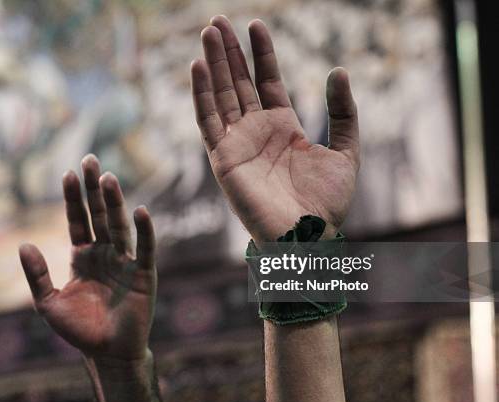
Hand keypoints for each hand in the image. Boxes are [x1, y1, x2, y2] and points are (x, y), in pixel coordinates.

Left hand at [19, 154, 155, 363]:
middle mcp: (104, 253)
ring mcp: (125, 262)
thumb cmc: (79, 330)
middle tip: (89, 159)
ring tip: (107, 178)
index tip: (67, 173)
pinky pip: (145, 248)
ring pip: (119, 226)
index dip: (73, 198)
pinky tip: (140, 210)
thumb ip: (37, 275)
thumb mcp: (48, 303)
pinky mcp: (144, 274)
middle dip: (93, 189)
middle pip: (98, 214)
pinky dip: (145, 230)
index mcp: (83, 256)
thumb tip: (24, 244)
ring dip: (114, 202)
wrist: (108, 354)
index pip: (77, 220)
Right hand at [191, 16, 358, 241]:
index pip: (267, 80)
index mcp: (283, 126)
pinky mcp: (223, 159)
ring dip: (213, 64)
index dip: (261, 53)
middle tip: (217, 20)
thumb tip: (339, 71)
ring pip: (220, 95)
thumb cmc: (327, 203)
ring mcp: (237, 143)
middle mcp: (256, 131)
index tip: (255, 25)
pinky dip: (201, 94)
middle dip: (229, 51)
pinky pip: (208, 121)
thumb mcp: (346, 151)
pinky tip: (197, 66)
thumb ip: (344, 113)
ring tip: (208, 31)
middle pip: (238, 82)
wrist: (307, 237)